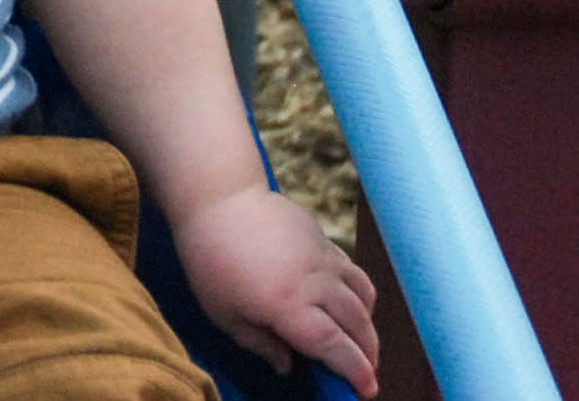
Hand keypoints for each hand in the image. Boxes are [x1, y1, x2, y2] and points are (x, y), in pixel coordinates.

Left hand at [172, 186, 379, 396]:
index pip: (336, 347)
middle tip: (366, 371)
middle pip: (358, 325)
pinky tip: (344, 301)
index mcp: (289, 307)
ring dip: (367, 322)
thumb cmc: (210, 260)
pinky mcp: (322, 237)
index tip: (367, 390)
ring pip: (363, 295)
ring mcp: (322, 257)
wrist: (216, 197)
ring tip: (359, 339)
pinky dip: (357, 292)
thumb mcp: (224, 313)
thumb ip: (260, 344)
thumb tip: (288, 366)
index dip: (356, 372)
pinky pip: (351, 270)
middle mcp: (315, 283)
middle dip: (368, 353)